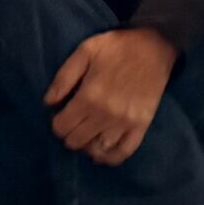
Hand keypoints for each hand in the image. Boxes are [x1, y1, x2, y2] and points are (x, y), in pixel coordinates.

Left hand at [46, 26, 178, 165]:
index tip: (60, 114)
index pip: (61, 127)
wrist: (154, 46)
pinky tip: (101, 154)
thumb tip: (49, 102)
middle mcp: (105, 115)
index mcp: (88, 97)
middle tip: (73, 123)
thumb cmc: (117, 47)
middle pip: (76, 141)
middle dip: (69, 134)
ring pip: (96, 150)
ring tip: (86, 134)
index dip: (56, 123)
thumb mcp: (84, 51)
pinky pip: (123, 152)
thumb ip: (63, 78)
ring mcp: (124, 123)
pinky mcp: (141, 126)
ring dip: (87, 145)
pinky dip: (110, 158)